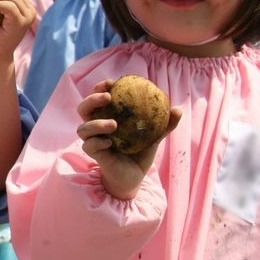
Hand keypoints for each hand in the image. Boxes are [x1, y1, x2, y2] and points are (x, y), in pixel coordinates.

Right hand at [77, 80, 180, 199]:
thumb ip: (164, 124)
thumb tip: (177, 109)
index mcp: (106, 118)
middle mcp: (96, 128)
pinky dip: (98, 142)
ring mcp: (94, 141)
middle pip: (83, 109)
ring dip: (96, 123)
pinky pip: (89, 146)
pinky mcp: (95, 155)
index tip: (112, 82)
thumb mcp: (154, 137)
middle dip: (91, 99)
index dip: (100, 88)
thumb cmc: (140, 153)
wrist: (134, 177)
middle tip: (108, 97)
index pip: (98, 99)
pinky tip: (110, 143)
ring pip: (83, 128)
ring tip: (114, 124)